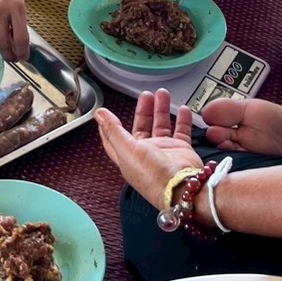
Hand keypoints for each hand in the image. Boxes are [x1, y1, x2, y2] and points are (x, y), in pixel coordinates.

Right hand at [0, 0, 28, 60]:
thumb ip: (18, 16)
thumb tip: (19, 36)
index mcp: (16, 6)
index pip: (21, 37)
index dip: (23, 52)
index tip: (24, 57)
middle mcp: (1, 12)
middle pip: (4, 44)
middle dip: (9, 56)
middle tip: (13, 58)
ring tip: (4, 46)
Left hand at [95, 89, 203, 210]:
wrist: (182, 186)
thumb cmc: (153, 175)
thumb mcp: (126, 149)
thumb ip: (113, 130)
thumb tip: (99, 115)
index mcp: (128, 156)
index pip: (115, 138)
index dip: (110, 125)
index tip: (107, 112)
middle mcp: (146, 154)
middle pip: (142, 127)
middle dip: (143, 110)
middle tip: (146, 95)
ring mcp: (165, 152)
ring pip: (161, 126)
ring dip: (161, 110)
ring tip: (162, 94)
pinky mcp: (181, 151)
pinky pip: (181, 131)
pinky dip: (182, 120)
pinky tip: (182, 109)